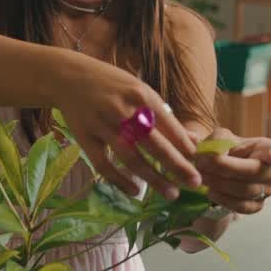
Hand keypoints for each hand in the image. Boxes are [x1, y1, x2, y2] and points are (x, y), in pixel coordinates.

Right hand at [58, 56, 201, 199]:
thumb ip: (164, 115)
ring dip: (154, 179)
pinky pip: (104, 165)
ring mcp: (103, 125)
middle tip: (195, 183)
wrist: (69, 76)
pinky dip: (120, 181)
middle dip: (177, 166)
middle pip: (155, 145)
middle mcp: (125, 110)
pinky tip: (135, 191)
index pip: (170, 127)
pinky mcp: (85, 138)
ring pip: (132, 159)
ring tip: (171, 193)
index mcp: (143, 95)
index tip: (201, 164)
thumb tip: (192, 141)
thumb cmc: (112, 85)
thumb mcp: (140, 91)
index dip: (186, 148)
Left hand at [195, 136, 270, 213]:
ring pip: (248, 189)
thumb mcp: (220, 137)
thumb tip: (218, 155)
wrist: (217, 170)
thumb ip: (219, 141)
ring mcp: (267, 190)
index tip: (270, 156)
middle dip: (229, 167)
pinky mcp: (257, 205)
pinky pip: (243, 206)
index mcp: (268, 148)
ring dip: (221, 183)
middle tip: (206, 163)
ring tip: (204, 176)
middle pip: (258, 171)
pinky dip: (224, 199)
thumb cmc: (223, 149)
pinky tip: (211, 191)